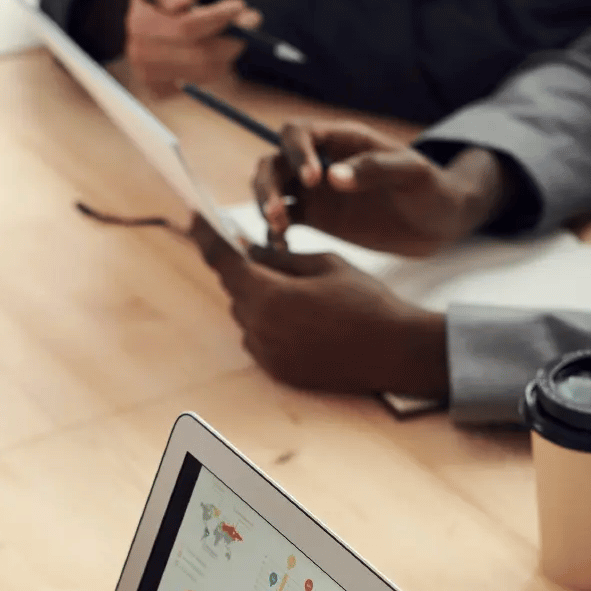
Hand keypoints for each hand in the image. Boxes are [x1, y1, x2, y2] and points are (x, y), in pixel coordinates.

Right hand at [125, 0, 255, 89]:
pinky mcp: (159, 90)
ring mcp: (148, 75)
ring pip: (204, 72)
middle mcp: (140, 52)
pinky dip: (216, 68)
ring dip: (227, 55)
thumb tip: (180, 3)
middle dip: (230, 40)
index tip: (239, 5)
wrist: (150, 11)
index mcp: (141, 22)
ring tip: (234, 35)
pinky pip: (200, 84)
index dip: (218, 18)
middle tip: (250, 22)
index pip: (187, 27)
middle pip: (199, 55)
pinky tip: (214, 51)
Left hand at [190, 217, 448, 397]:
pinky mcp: (279, 373)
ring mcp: (268, 355)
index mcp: (268, 296)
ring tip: (304, 296)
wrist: (396, 351)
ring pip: (247, 316)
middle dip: (249, 271)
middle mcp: (260, 329)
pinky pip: (259, 341)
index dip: (206, 236)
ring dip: (261, 300)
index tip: (194, 218)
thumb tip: (250, 249)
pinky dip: (270, 326)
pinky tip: (306, 322)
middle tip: (274, 259)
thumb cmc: (366, 301)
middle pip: (236, 290)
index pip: (223, 261)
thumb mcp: (324, 263)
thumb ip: (280, 256)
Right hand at [253, 122, 506, 255]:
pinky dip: (275, 232)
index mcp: (343, 140)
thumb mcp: (413, 174)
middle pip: (274, 162)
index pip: (299, 133)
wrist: (439, 223)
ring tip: (278, 230)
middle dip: (268, 184)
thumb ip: (375, 169)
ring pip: (273, 190)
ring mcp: (316, 191)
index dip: (296, 152)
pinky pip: (283, 221)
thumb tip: (332, 177)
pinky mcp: (316, 218)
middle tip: (279, 213)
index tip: (312, 180)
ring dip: (266, 206)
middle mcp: (321, 161)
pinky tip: (282, 248)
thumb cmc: (432, 189)